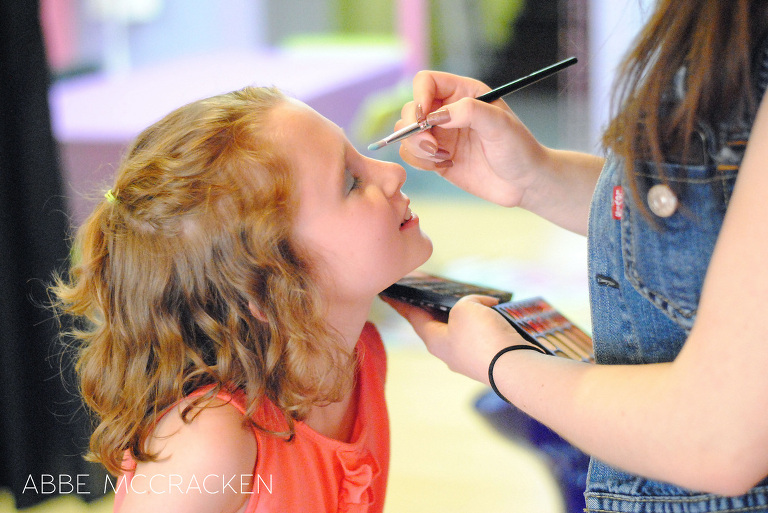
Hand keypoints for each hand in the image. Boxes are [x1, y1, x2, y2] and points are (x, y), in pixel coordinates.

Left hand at [383, 294, 527, 384]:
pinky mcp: (491, 359)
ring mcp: (471, 358)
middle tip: (433, 293)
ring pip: (465, 330)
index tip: (389, 296)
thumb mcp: (464, 308)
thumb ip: (466, 303)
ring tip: (476, 298)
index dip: (401, 304)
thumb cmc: (481, 336)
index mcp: (435, 342)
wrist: (515, 366)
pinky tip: (497, 311)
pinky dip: (488, 321)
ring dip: (469, 313)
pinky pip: (485, 335)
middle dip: (437, 308)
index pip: (413, 318)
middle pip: (438, 325)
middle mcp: (450, 352)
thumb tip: (482, 308)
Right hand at [396, 70, 549, 207]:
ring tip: (442, 158)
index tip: (425, 118)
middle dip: (414, 128)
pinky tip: (445, 166)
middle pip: (410, 109)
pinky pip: (412, 155)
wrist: (525, 183)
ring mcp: (440, 135)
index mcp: (463, 93)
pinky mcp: (436, 158)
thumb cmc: (519, 148)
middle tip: (432, 146)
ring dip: (417, 147)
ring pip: (406, 134)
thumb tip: (435, 116)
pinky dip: (420, 162)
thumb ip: (469, 111)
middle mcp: (448, 111)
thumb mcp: (499, 124)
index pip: (426, 82)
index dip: (419, 96)